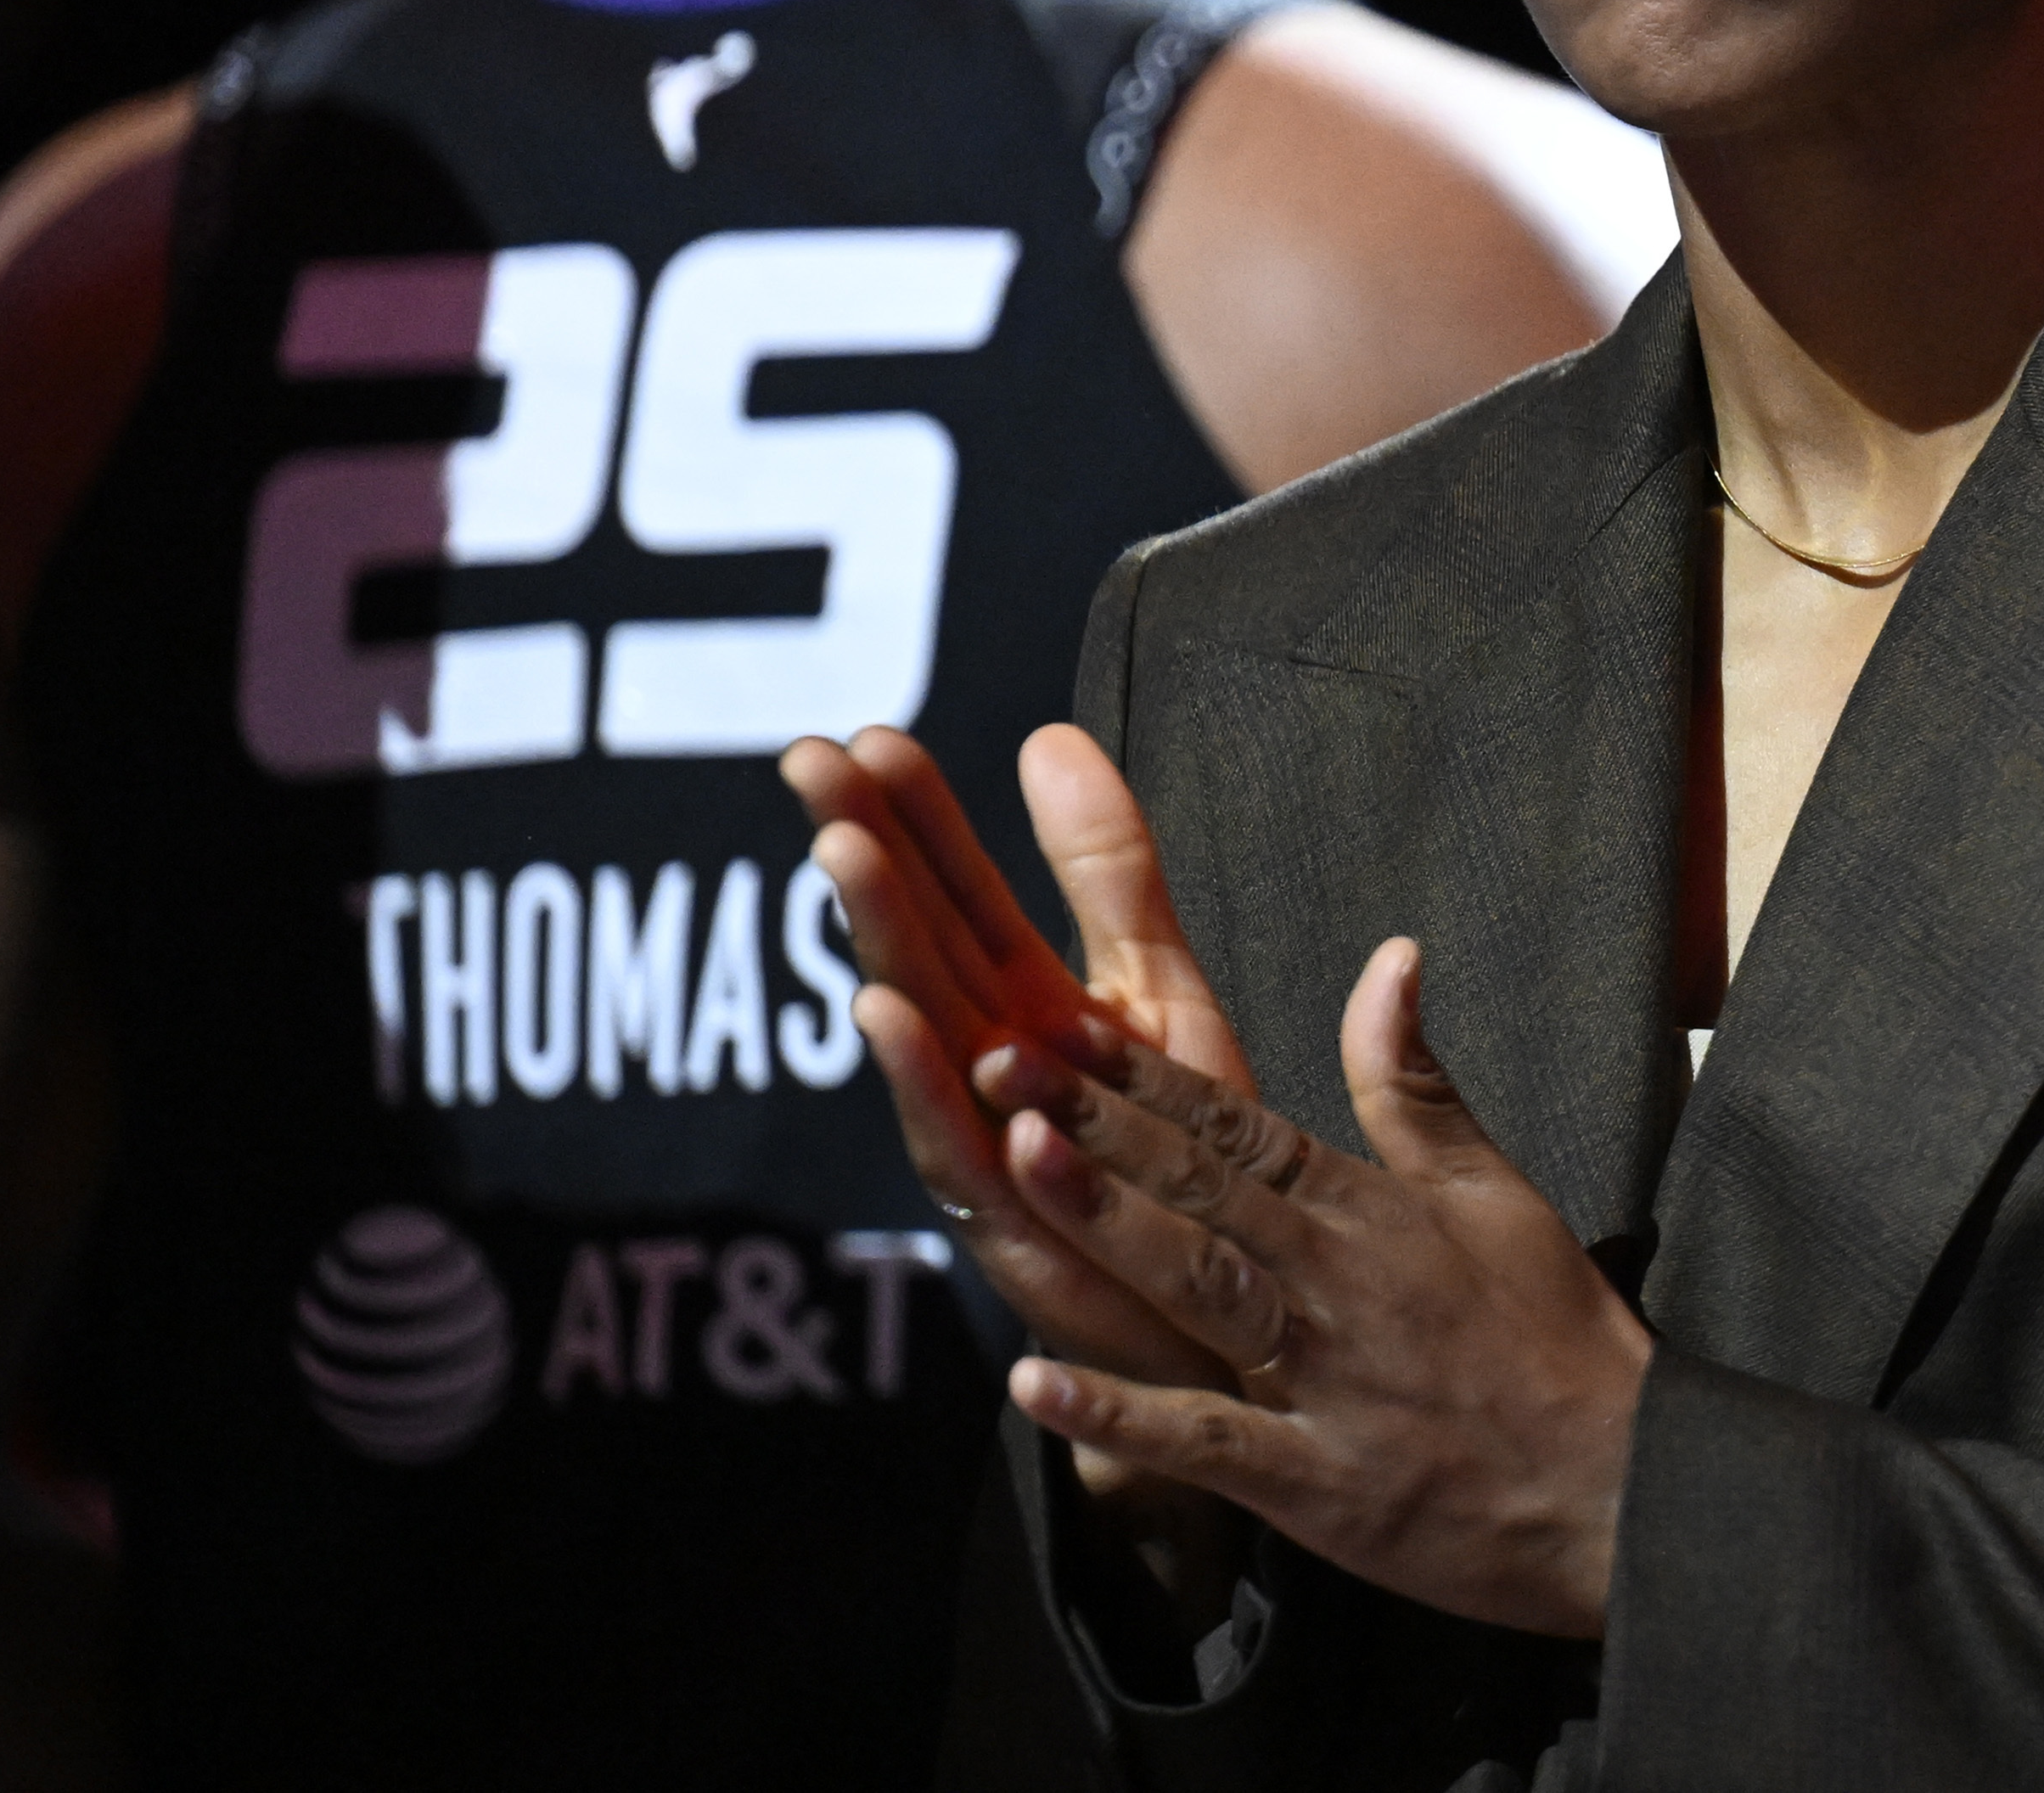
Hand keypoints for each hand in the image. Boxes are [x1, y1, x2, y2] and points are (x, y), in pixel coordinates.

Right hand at [779, 724, 1245, 1395]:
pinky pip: (961, 1153)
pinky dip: (925, 1088)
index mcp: (1021, 1005)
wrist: (1234, 1311)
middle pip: (914, 945)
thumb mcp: (1156, 987)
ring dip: (878, 948)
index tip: (862, 733)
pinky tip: (892, 1022)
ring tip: (847, 858)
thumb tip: (1049, 732)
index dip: (912, 812)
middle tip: (809, 762)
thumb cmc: (1185, 1154)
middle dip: (863, 852)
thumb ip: (1106, 871)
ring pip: (919, 1037)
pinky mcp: (1017, 1228)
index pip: (954, 892)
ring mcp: (989, 1147)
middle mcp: (986, 1070)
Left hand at [987, 934, 1657, 1640]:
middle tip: (995, 1059)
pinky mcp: (1317, 1483)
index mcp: (1372, 1208)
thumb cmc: (1557, 1334)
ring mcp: (1324, 1380)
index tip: (1056, 1021)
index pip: (1240, 1124)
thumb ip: (1416, 1082)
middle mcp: (1337, 1279)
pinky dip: (1123, 1415)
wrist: (1625, 1486)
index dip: (1142, 1075)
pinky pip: (1208, 1442)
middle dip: (1093, 1123)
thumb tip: (1391, 955)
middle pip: (1200, 1188)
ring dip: (1107, 1224)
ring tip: (1016, 1164)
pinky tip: (1037, 1386)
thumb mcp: (1493, 1189)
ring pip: (1197, 1286)